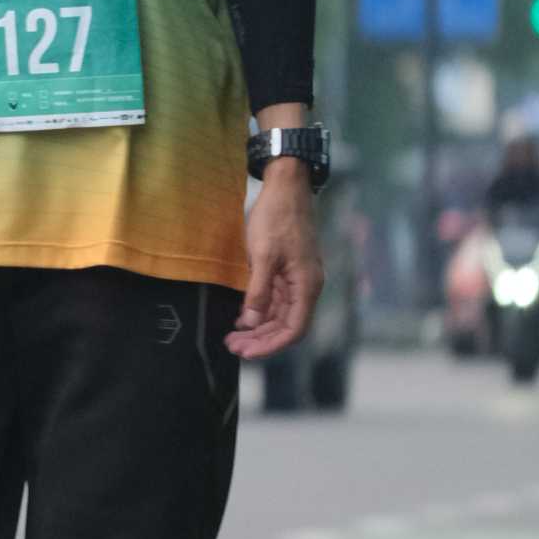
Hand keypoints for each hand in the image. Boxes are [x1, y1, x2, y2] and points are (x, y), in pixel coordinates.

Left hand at [226, 163, 323, 361]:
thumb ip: (258, 291)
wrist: (287, 186)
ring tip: (233, 335)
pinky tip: (242, 316)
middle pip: (286, 325)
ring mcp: (298, 278)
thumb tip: (250, 322)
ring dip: (258, 327)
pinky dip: (260, 310)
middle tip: (232, 346)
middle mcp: (306, 286)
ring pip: (280, 314)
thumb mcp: (263, 255)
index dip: (270, 344)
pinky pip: (276, 299)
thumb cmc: (277, 217)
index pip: (293, 329)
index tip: (246, 352)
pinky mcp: (288, 270)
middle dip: (260, 339)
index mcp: (306, 285)